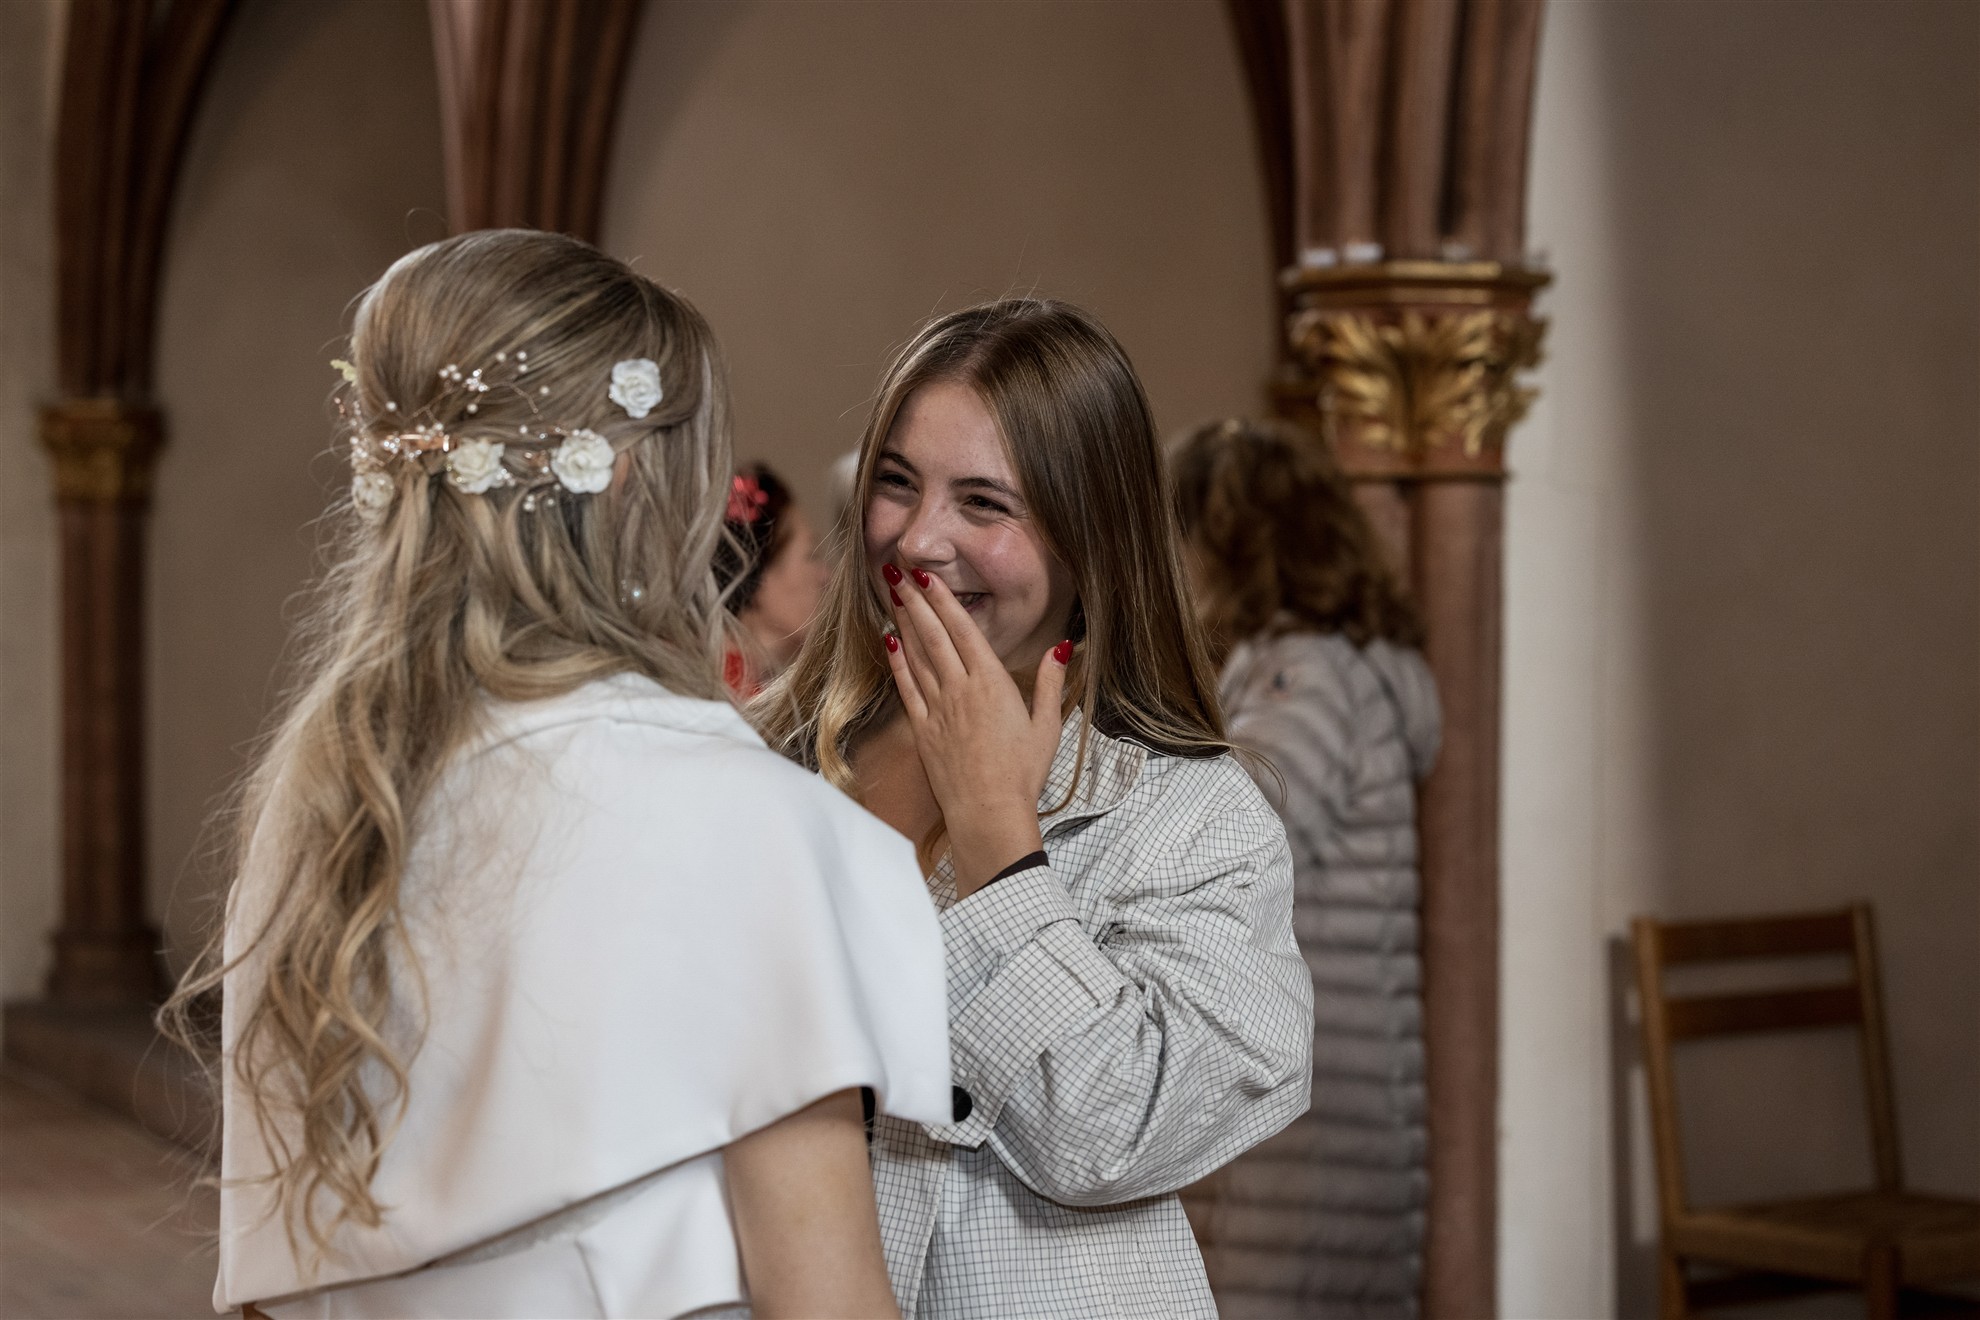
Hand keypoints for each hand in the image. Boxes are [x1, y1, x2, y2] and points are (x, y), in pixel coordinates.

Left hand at [882, 564, 1070, 897]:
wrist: (988, 812)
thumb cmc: (1022, 773)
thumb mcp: (1047, 726)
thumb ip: (1049, 684)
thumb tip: (1061, 648)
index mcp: (992, 684)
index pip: (964, 631)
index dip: (943, 601)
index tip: (928, 577)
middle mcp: (960, 689)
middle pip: (934, 635)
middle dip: (915, 601)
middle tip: (898, 571)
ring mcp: (937, 709)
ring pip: (917, 656)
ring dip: (904, 623)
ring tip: (892, 595)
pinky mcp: (922, 730)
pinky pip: (906, 688)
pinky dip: (897, 662)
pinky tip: (888, 642)